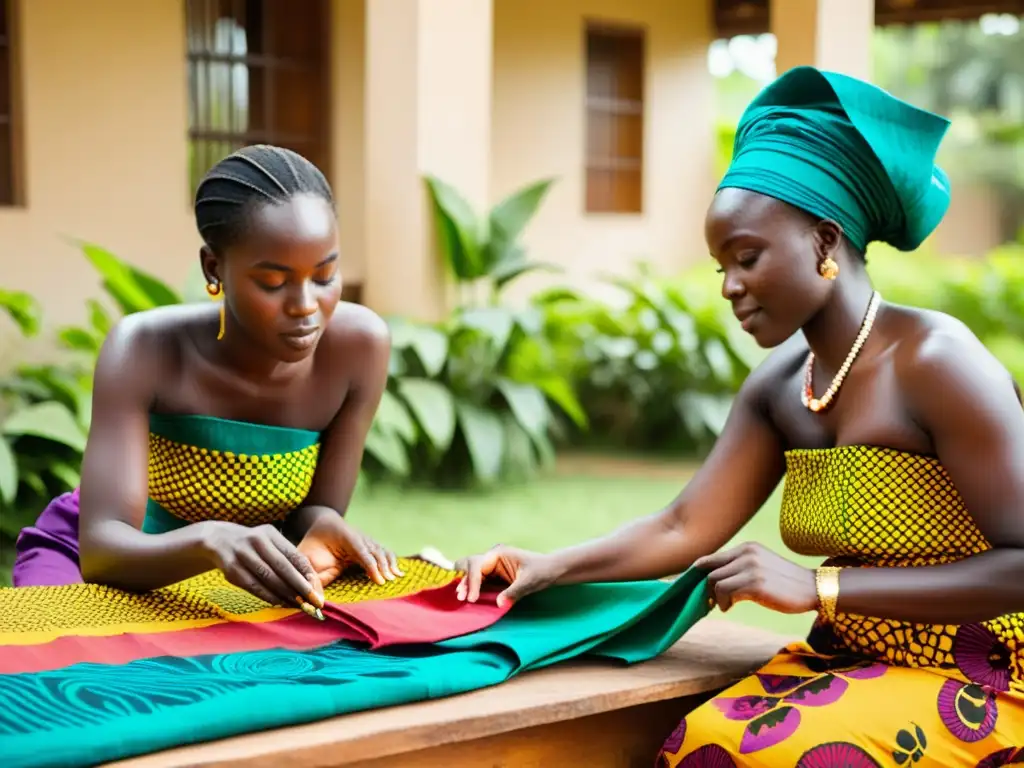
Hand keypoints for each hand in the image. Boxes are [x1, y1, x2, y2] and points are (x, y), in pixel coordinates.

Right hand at [201, 521, 323, 608]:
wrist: (217, 540)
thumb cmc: (253, 545)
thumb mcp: (268, 542)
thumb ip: (286, 557)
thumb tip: (310, 581)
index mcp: (270, 533)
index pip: (294, 555)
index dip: (308, 574)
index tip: (318, 590)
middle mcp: (257, 542)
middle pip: (283, 567)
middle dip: (300, 586)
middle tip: (313, 602)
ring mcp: (243, 555)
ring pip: (269, 578)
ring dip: (285, 594)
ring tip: (299, 605)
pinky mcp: (232, 569)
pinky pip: (253, 586)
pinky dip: (268, 596)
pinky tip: (279, 602)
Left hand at [297, 515, 401, 586]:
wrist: (322, 525)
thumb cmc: (312, 544)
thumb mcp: (305, 556)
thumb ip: (309, 575)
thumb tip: (316, 599)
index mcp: (343, 536)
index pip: (361, 550)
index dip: (371, 565)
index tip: (378, 579)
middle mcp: (358, 536)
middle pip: (374, 551)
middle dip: (382, 567)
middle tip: (386, 581)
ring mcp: (366, 540)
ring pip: (381, 551)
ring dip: (389, 564)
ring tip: (394, 577)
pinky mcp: (370, 545)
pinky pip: (383, 552)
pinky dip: (392, 561)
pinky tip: (398, 572)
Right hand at [454, 545, 560, 607]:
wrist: (551, 569)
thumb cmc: (542, 571)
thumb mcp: (529, 581)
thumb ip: (514, 591)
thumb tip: (500, 603)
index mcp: (499, 553)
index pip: (477, 565)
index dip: (472, 581)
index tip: (472, 598)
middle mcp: (492, 557)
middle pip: (469, 565)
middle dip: (464, 580)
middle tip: (461, 597)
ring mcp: (492, 565)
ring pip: (471, 573)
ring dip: (466, 584)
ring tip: (461, 599)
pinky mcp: (494, 575)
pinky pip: (478, 580)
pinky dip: (472, 588)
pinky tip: (469, 598)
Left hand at [693, 542, 817, 614]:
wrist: (813, 588)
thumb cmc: (786, 583)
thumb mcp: (761, 566)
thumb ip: (740, 568)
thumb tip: (713, 582)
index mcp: (747, 548)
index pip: (712, 557)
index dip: (698, 573)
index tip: (694, 586)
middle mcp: (747, 554)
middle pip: (709, 570)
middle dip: (706, 588)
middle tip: (711, 601)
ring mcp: (751, 567)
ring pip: (715, 581)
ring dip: (715, 597)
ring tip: (725, 605)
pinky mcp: (755, 583)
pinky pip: (725, 592)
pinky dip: (723, 602)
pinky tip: (731, 607)